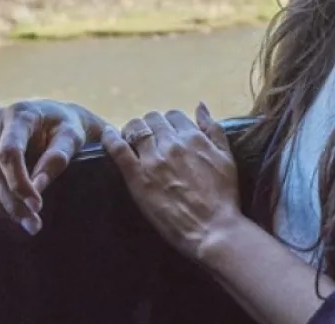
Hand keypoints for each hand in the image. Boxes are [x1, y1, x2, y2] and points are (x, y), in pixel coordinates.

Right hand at [0, 98, 106, 234]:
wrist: (54, 118)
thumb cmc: (65, 129)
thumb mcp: (72, 137)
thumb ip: (57, 158)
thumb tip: (37, 187)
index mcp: (19, 114)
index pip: (10, 153)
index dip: (19, 183)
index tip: (36, 207)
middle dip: (11, 201)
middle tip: (32, 225)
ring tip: (18, 220)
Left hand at [101, 103, 243, 261]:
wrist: (213, 228)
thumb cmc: (223, 197)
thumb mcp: (227, 158)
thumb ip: (214, 130)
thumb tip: (200, 105)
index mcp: (194, 138)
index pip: (174, 116)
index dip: (169, 123)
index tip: (166, 134)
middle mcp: (172, 143)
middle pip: (153, 119)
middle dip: (150, 126)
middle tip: (148, 140)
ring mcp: (153, 159)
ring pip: (135, 128)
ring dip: (132, 130)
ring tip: (131, 141)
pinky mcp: (137, 177)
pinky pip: (118, 149)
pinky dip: (110, 138)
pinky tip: (107, 135)